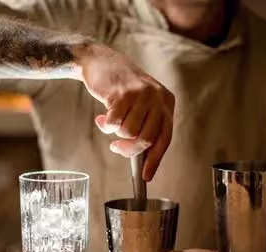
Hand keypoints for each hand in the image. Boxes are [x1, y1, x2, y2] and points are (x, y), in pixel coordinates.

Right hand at [77, 42, 174, 180]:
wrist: (99, 61)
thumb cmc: (120, 89)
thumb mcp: (141, 105)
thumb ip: (145, 127)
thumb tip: (142, 160)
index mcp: (166, 103)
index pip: (165, 138)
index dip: (155, 160)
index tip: (146, 176)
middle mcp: (157, 98)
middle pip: (147, 139)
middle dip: (129, 150)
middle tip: (117, 148)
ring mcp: (141, 94)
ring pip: (129, 133)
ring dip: (115, 134)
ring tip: (110, 122)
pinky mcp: (122, 93)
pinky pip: (114, 124)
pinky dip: (105, 126)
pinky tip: (102, 117)